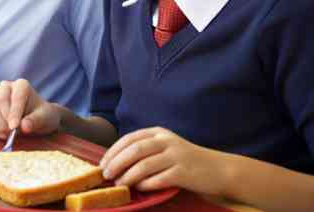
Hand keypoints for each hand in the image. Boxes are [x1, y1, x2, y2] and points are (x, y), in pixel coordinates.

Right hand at [0, 79, 60, 138]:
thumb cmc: (43, 116)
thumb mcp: (46, 118)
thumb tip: (24, 126)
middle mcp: (4, 88)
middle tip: (13, 134)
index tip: (14, 127)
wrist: (37, 119)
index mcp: (21, 85)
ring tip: (10, 135)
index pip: (15, 97)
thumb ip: (36, 121)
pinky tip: (4, 135)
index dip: (14, 113)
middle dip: (5, 121)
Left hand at [100, 127, 224, 194]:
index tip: (102, 164)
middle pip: (134, 150)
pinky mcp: (184, 172)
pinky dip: (145, 184)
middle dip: (116, 163)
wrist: (219, 169)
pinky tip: (139, 188)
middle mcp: (166, 141)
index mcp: (158, 133)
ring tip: (119, 184)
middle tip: (106, 175)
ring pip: (144, 165)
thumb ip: (144, 151)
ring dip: (127, 176)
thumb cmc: (186, 161)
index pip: (129, 139)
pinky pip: (158, 178)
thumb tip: (115, 163)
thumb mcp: (164, 148)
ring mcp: (176, 156)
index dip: (113, 152)